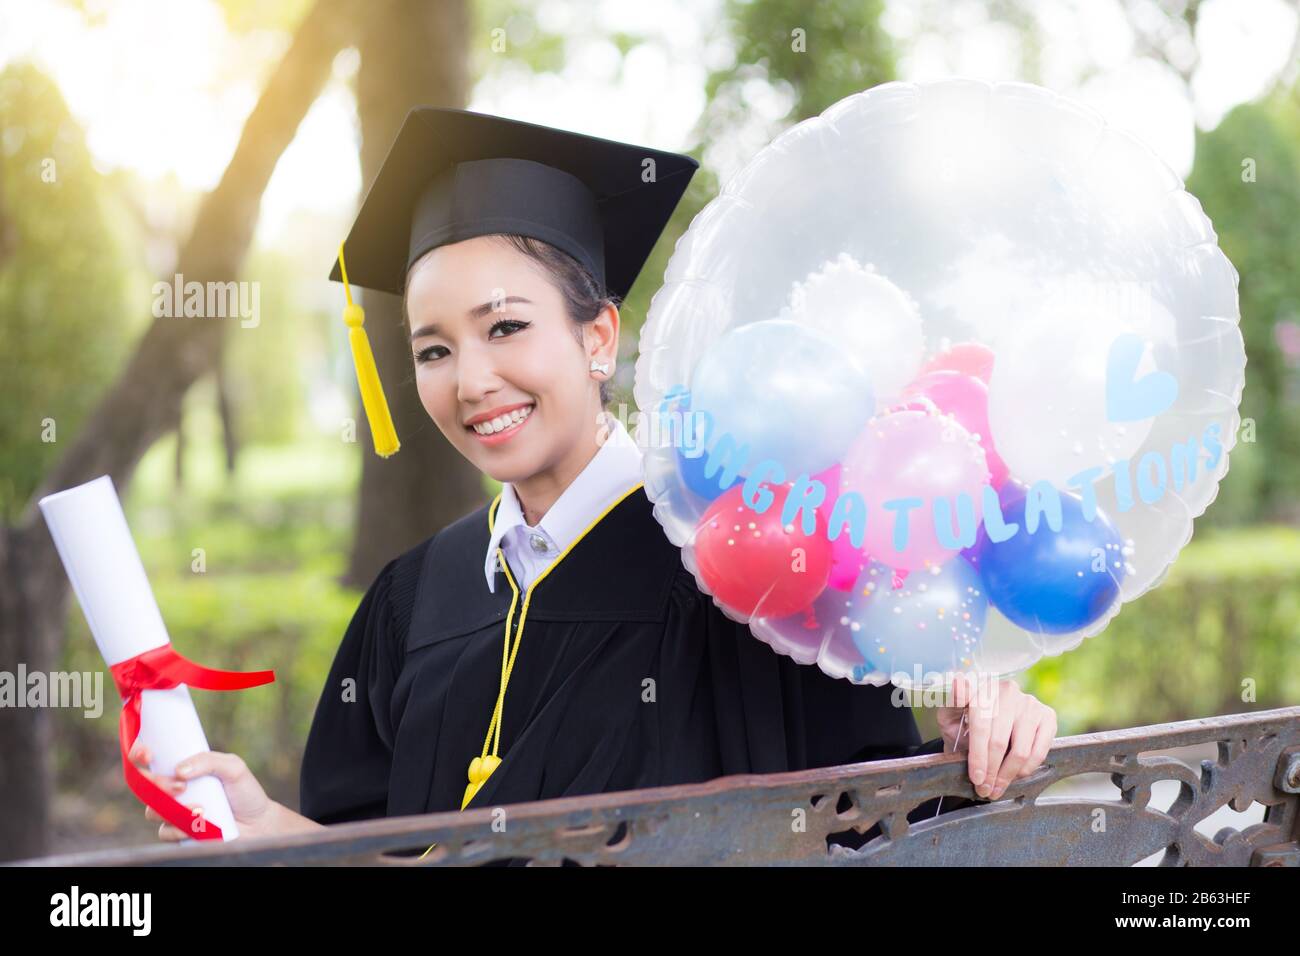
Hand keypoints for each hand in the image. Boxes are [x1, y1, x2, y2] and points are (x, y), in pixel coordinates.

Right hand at [127, 741, 313, 840]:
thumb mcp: (233, 767)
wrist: (257, 823)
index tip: (148, 755)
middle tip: (181, 787)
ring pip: (152, 810)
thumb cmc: (244, 791)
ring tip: (202, 809)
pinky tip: (202, 824)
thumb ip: (209, 761)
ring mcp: (173, 811)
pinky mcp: (177, 833)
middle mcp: (172, 789)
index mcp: (182, 768)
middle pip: (143, 785)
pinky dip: (181, 829)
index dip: (138, 754)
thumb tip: (179, 770)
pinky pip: (165, 832)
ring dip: (173, 809)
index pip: (149, 758)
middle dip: (157, 784)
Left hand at [935, 674, 1055, 800]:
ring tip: (997, 788)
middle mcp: (1008, 692)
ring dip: (1008, 775)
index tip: (976, 778)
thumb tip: (959, 680)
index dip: (978, 756)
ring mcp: (1029, 703)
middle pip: (1000, 742)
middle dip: (991, 772)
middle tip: (985, 790)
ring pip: (1021, 750)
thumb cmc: (964, 721)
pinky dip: (1027, 768)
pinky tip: (1015, 775)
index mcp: (982, 689)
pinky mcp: (1047, 715)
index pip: (982, 727)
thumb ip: (952, 702)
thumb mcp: (950, 714)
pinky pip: (1040, 751)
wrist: (987, 722)